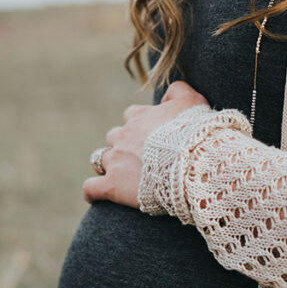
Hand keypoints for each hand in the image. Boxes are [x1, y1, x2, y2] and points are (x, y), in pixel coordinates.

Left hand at [82, 80, 208, 207]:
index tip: (153, 137)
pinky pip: (91, 187)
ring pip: (101, 158)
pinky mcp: (113, 185)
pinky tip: (96, 196)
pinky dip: (92, 191)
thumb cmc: (195, 134)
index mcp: (140, 117)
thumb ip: (178, 91)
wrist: (193, 164)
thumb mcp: (193, 102)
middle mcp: (124, 136)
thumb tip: (167, 94)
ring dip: (109, 165)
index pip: (132, 115)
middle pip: (114, 136)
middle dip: (123, 145)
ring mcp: (116, 160)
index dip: (141, 126)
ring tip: (123, 176)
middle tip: (142, 158)